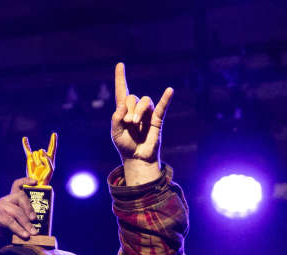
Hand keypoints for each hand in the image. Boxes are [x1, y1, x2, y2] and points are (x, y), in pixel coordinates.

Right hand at [0, 177, 36, 239]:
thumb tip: (38, 223)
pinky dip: (19, 229)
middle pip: (20, 197)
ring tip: (32, 232)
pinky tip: (25, 235)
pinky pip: (10, 221)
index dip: (25, 181)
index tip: (35, 182)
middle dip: (29, 208)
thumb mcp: (16, 219)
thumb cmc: (5, 226)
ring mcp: (0, 207)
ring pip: (16, 211)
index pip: (17, 185)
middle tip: (35, 219)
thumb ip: (25, 217)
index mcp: (11, 199)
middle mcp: (6, 200)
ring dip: (26, 223)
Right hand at [22, 133, 57, 184]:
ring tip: (37, 167)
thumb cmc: (45, 176)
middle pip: (42, 151)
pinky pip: (27, 150)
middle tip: (41, 166)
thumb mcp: (51, 169)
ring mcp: (36, 157)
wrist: (37, 182)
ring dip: (37, 160)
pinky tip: (24, 138)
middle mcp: (43, 156)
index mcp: (50, 158)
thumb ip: (48, 161)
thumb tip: (42, 154)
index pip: (52, 147)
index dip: (53, 141)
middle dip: (42, 158)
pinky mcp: (30, 158)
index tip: (54, 134)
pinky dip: (26, 144)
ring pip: (36, 153)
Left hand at [110, 62, 173, 184]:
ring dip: (138, 110)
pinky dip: (166, 98)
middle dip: (129, 109)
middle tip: (128, 122)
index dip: (120, 78)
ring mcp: (147, 113)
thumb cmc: (125, 145)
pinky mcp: (157, 119)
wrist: (137, 158)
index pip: (122, 91)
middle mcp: (136, 109)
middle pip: (133, 98)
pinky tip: (170, 90)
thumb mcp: (115, 133)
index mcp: (124, 110)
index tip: (120, 65)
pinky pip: (162, 106)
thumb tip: (122, 106)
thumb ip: (116, 119)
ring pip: (145, 101)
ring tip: (134, 123)